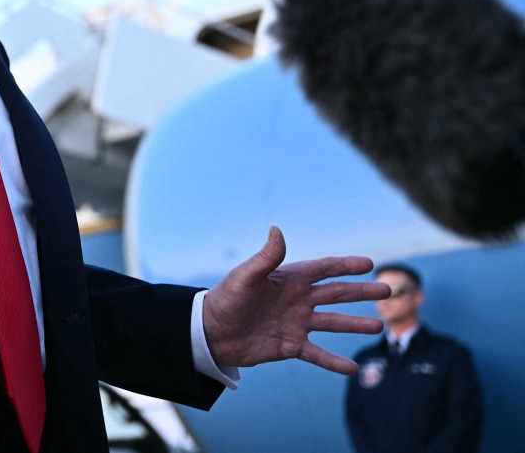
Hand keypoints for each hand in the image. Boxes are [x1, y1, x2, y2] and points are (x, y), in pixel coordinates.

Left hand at [202, 226, 390, 374]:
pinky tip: (353, 369)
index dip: (345, 265)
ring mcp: (296, 323)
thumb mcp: (244, 277)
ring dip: (355, 324)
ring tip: (379, 326)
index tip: (369, 264)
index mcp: (288, 279)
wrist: (210, 333)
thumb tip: (277, 230)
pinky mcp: (290, 346)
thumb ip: (265, 258)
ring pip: (333, 323)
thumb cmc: (225, 300)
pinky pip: (318, 354)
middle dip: (361, 292)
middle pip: (336, 294)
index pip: (323, 269)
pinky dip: (335, 362)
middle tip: (388, 289)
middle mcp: (297, 299)